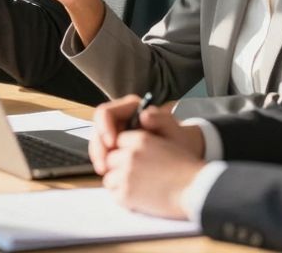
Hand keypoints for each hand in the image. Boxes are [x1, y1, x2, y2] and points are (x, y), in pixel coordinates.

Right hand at [89, 95, 204, 175]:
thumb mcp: (174, 130)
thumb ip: (161, 120)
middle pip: (97, 129)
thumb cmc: (180, 141)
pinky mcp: (115, 148)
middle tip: (103, 165)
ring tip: (104, 172)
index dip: (104, 128)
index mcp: (129, 108)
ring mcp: (115, 133)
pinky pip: (102, 154)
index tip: (112, 145)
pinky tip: (109, 174)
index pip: (105, 113)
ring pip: (97, 143)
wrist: (184, 155)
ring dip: (98, 158)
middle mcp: (119, 118)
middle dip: (97, 147)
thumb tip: (144, 115)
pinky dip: (103, 164)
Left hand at [102, 112, 206, 218]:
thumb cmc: (187, 169)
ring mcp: (126, 174)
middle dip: (119, 168)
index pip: (119, 142)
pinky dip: (124, 198)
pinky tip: (140, 198)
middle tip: (135, 177)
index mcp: (140, 139)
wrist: (198, 190)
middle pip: (110, 160)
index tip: (133, 161)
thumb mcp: (166, 144)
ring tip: (139, 188)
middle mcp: (130, 154)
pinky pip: (114, 195)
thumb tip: (126, 141)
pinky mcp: (126, 194)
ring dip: (119, 184)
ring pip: (109, 178)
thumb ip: (145, 140)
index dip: (124, 152)